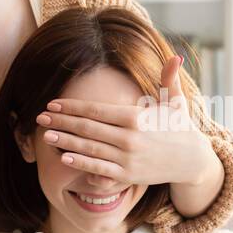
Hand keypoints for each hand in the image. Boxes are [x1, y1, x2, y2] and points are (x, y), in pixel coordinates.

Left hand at [36, 55, 216, 188]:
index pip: (96, 109)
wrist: (192, 160)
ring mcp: (127, 157)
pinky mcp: (128, 174)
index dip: (72, 106)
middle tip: (40, 117)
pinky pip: (99, 168)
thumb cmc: (180, 128)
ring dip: (65, 141)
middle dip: (61, 122)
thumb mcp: (176, 102)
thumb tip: (175, 57)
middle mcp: (129, 137)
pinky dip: (81, 163)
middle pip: (87, 128)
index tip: (53, 104)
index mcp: (136, 116)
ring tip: (46, 135)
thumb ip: (169, 80)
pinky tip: (65, 158)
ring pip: (89, 148)